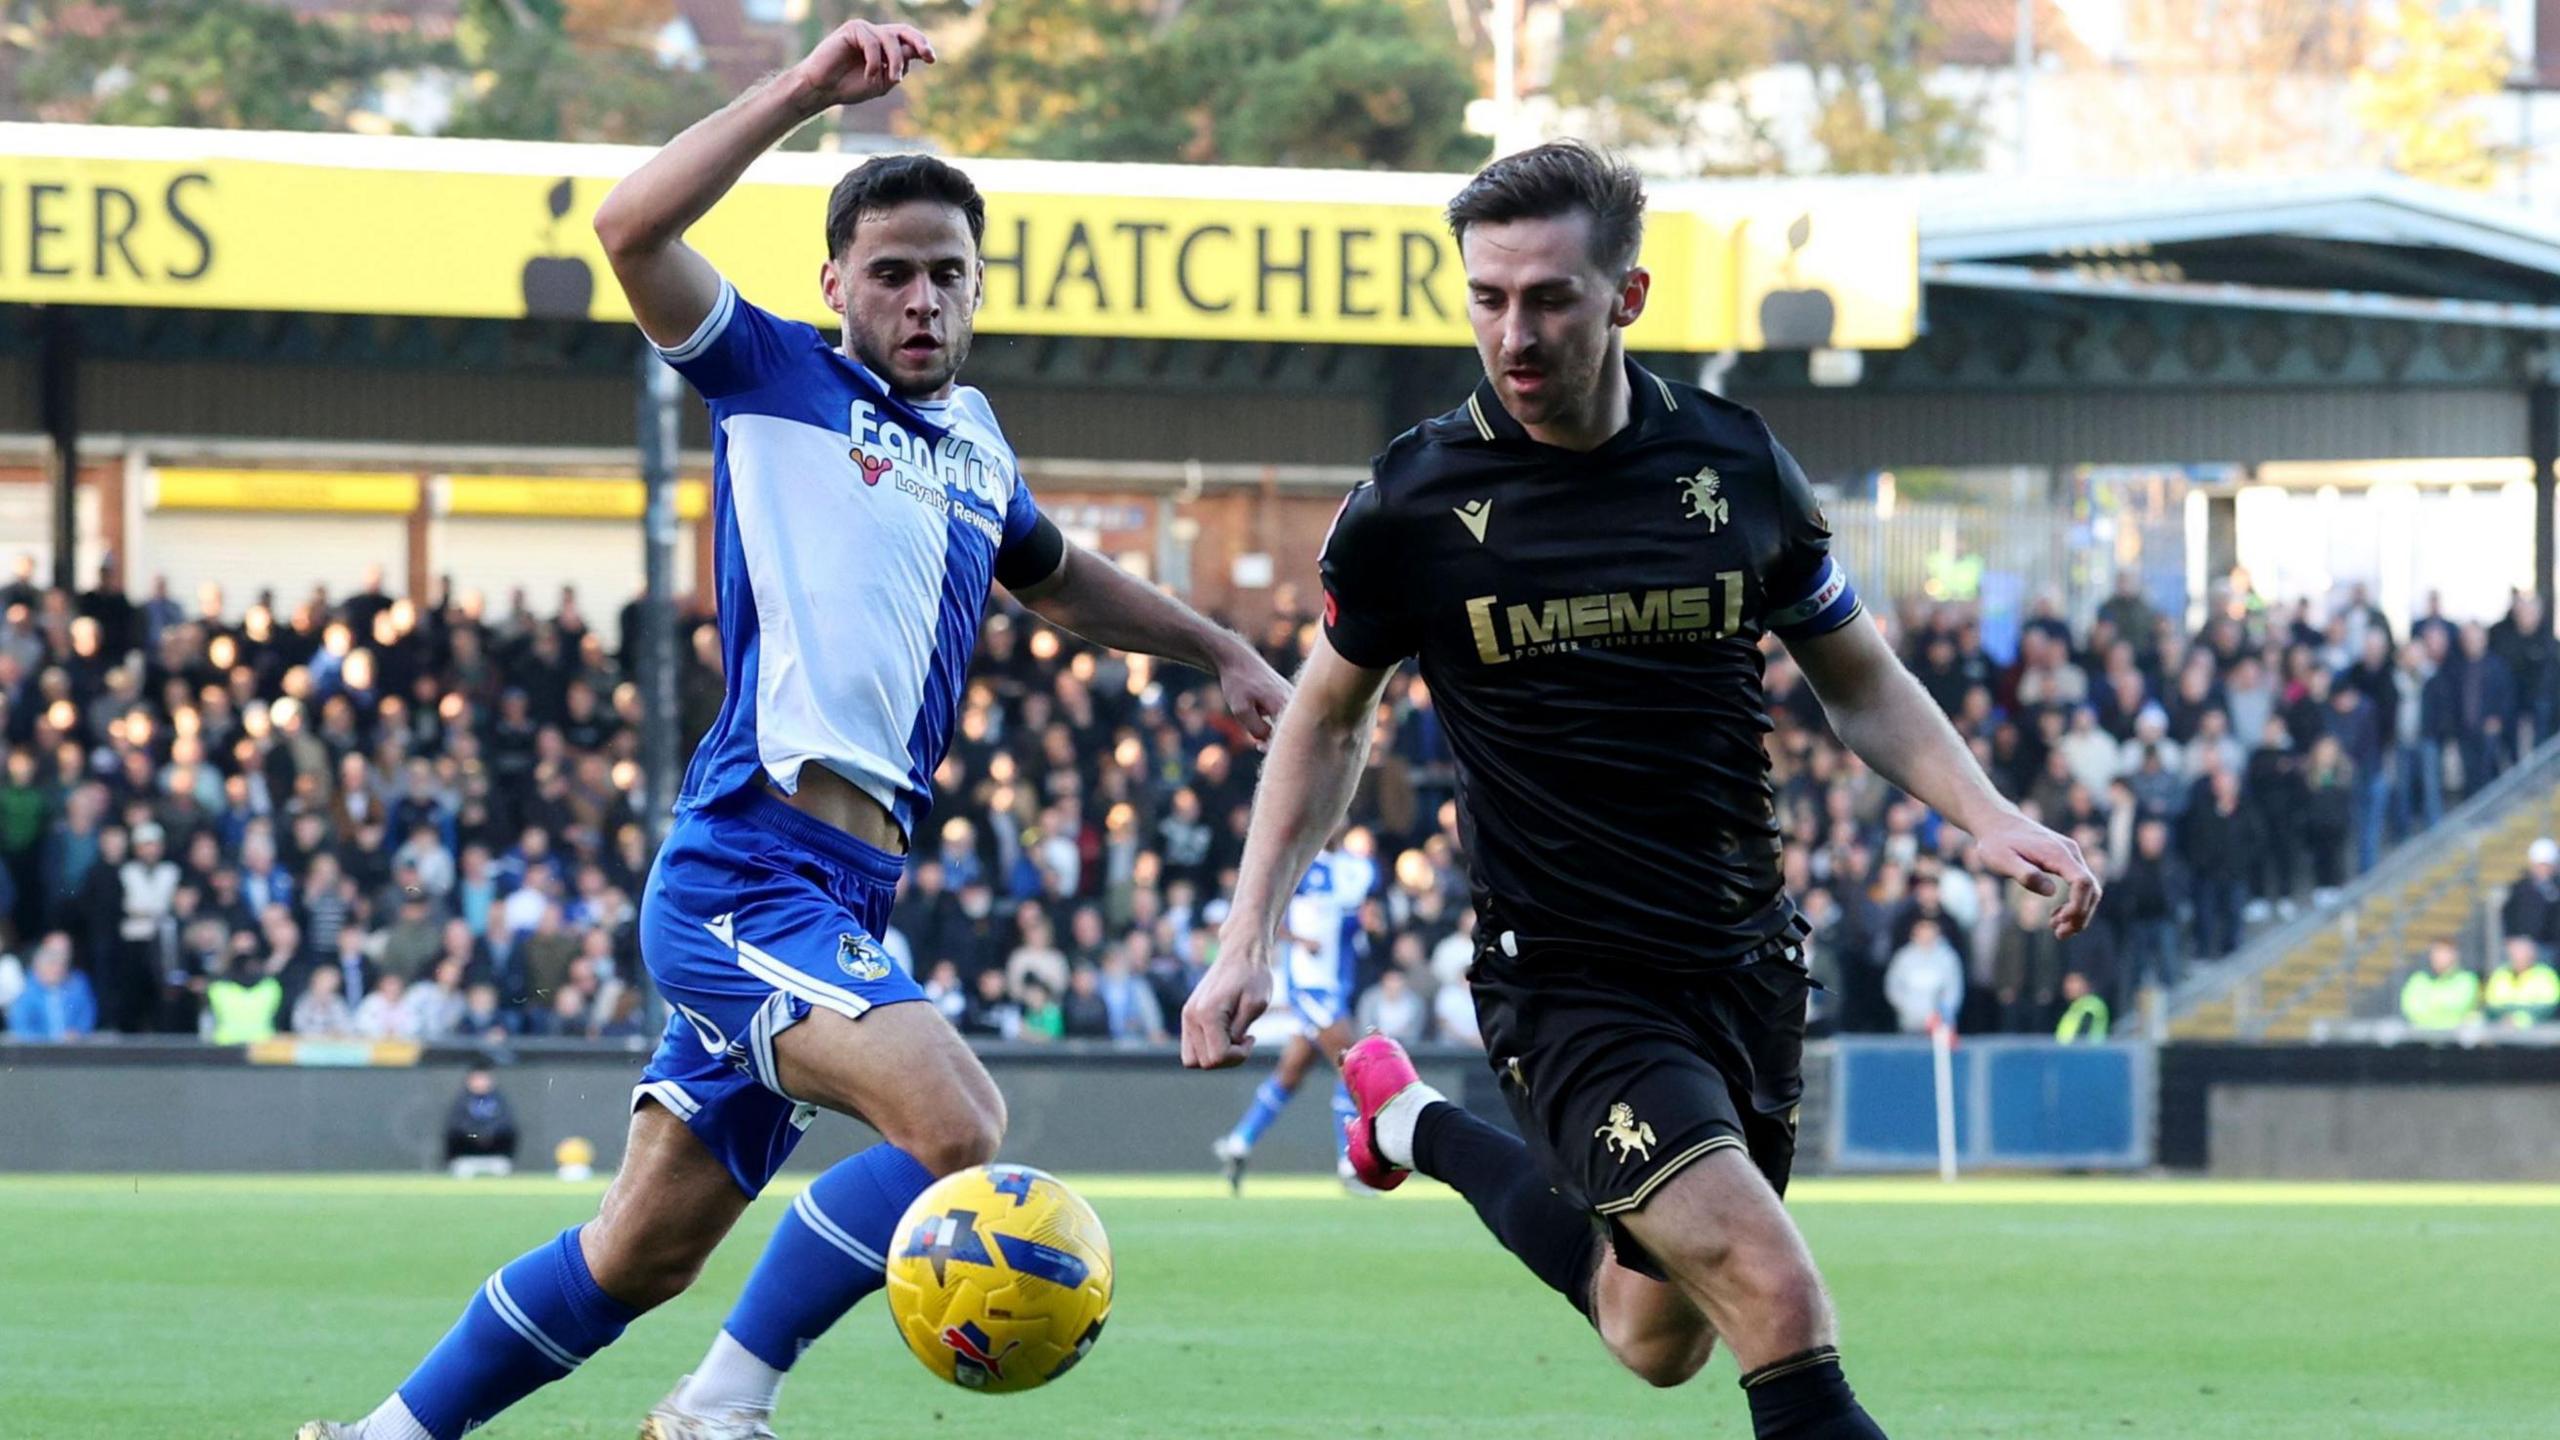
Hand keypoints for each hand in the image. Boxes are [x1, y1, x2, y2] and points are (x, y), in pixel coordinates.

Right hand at [789, 20, 935, 112]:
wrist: (823, 90)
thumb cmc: (850, 87)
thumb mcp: (881, 81)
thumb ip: (898, 67)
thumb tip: (914, 50)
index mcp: (883, 46)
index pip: (906, 40)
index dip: (921, 46)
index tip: (931, 59)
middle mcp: (875, 34)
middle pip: (903, 30)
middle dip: (918, 42)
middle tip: (928, 56)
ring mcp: (863, 30)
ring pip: (890, 39)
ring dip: (896, 62)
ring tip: (892, 80)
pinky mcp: (852, 30)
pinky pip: (872, 43)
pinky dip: (875, 62)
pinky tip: (869, 76)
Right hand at [1180, 948, 1269, 1068]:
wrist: (1241, 952)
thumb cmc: (1254, 976)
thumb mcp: (1256, 1005)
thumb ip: (1239, 1032)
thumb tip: (1227, 1051)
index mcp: (1207, 1014)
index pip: (1217, 1058)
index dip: (1238, 1056)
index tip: (1251, 1038)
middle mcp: (1191, 1017)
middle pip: (1204, 1063)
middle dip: (1228, 1058)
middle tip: (1245, 1038)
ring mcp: (1187, 1017)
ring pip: (1193, 1060)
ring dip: (1215, 1056)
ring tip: (1234, 1038)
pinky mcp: (1189, 1016)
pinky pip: (1192, 1047)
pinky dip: (1208, 1048)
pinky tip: (1226, 1034)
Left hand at [1217, 643, 1289, 746]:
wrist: (1238, 659)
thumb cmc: (1238, 683)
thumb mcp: (1241, 710)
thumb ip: (1257, 728)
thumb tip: (1267, 740)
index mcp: (1284, 703)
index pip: (1287, 734)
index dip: (1273, 745)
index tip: (1257, 746)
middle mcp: (1293, 699)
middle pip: (1291, 730)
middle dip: (1276, 740)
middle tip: (1257, 744)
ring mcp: (1293, 695)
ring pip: (1288, 722)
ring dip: (1275, 730)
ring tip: (1258, 727)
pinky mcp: (1289, 695)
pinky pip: (1286, 715)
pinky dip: (1275, 721)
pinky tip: (1261, 716)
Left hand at [1971, 811, 2102, 938]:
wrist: (1996, 822)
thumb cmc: (1996, 842)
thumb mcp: (2001, 859)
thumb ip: (2026, 874)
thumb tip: (2051, 891)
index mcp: (2057, 853)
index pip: (2082, 882)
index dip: (2079, 906)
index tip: (2062, 922)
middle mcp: (2070, 852)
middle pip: (2091, 888)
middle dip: (2080, 915)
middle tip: (2060, 935)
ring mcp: (2069, 854)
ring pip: (2088, 888)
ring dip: (2078, 912)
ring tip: (2058, 930)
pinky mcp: (2064, 858)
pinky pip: (2079, 884)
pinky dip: (2073, 903)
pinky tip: (2055, 916)